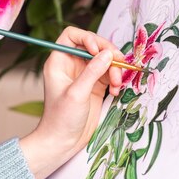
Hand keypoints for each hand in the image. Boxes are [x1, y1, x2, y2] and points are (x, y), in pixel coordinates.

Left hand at [20, 26, 123, 178]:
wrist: (63, 142)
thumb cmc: (61, 119)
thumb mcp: (77, 94)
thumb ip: (92, 72)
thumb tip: (107, 54)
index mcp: (59, 62)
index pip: (72, 35)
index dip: (87, 38)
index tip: (98, 50)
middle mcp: (71, 65)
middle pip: (93, 46)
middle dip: (108, 54)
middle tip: (118, 64)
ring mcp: (84, 76)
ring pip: (104, 60)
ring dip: (114, 69)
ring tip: (116, 84)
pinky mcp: (95, 87)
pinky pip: (109, 74)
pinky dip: (115, 80)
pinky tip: (115, 91)